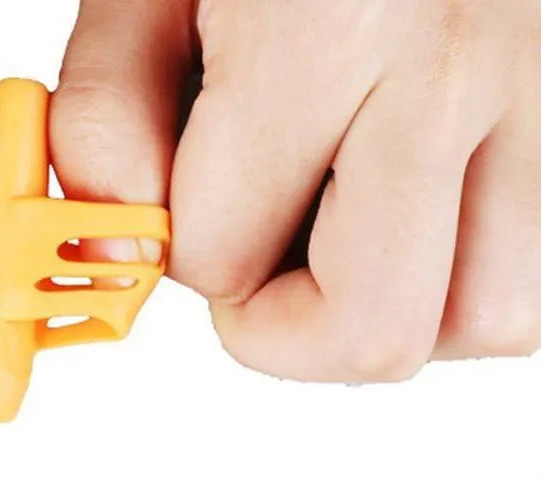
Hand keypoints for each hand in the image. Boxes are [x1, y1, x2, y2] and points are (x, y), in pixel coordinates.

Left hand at [52, 0, 540, 380]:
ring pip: (490, 319)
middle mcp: (460, 61)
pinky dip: (478, 279)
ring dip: (404, 307)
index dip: (193, 252)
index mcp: (329, 24)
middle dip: (292, 327)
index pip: (222, 261)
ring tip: (364, 225)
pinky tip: (431, 215)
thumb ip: (107, 117)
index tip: (203, 203)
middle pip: (374, 336)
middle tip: (275, 251)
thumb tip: (119, 250)